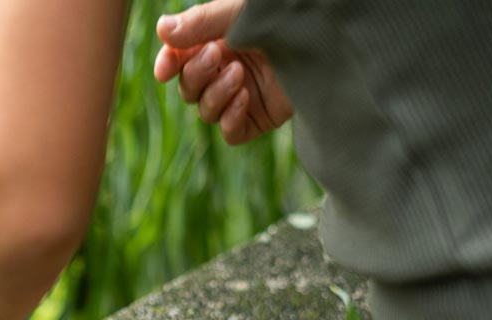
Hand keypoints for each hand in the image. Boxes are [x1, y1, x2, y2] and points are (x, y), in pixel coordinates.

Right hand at [153, 0, 292, 144]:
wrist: (330, 41)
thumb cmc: (285, 18)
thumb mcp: (240, 14)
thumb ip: (201, 22)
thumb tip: (162, 29)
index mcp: (217, 42)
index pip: (178, 61)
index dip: (168, 65)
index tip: (164, 69)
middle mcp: (226, 70)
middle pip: (188, 88)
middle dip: (196, 74)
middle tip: (216, 55)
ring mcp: (242, 97)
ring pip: (206, 111)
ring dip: (215, 94)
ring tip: (239, 74)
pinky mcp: (259, 119)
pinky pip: (230, 132)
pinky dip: (230, 118)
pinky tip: (244, 98)